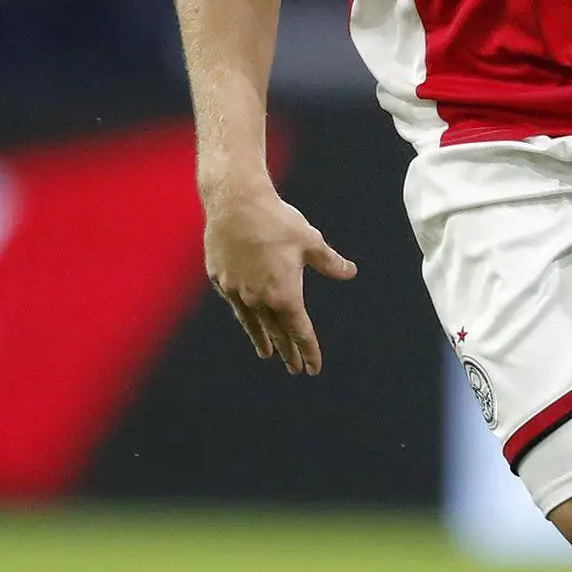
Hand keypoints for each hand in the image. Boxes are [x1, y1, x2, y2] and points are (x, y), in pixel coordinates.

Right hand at [200, 184, 356, 373]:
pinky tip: (247, 317)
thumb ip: (330, 262)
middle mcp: (259, 300)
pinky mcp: (221, 280)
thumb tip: (350, 272)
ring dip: (263, 340)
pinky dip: (244, 316)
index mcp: (285, 295)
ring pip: (253, 324)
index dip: (309, 351)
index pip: (300, 332)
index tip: (313, 368)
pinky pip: (235, 304)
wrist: (235, 203)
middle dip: (288, 352)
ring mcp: (237, 292)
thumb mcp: (311, 241)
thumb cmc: (277, 221)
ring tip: (268, 354)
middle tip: (294, 368)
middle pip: (277, 333)